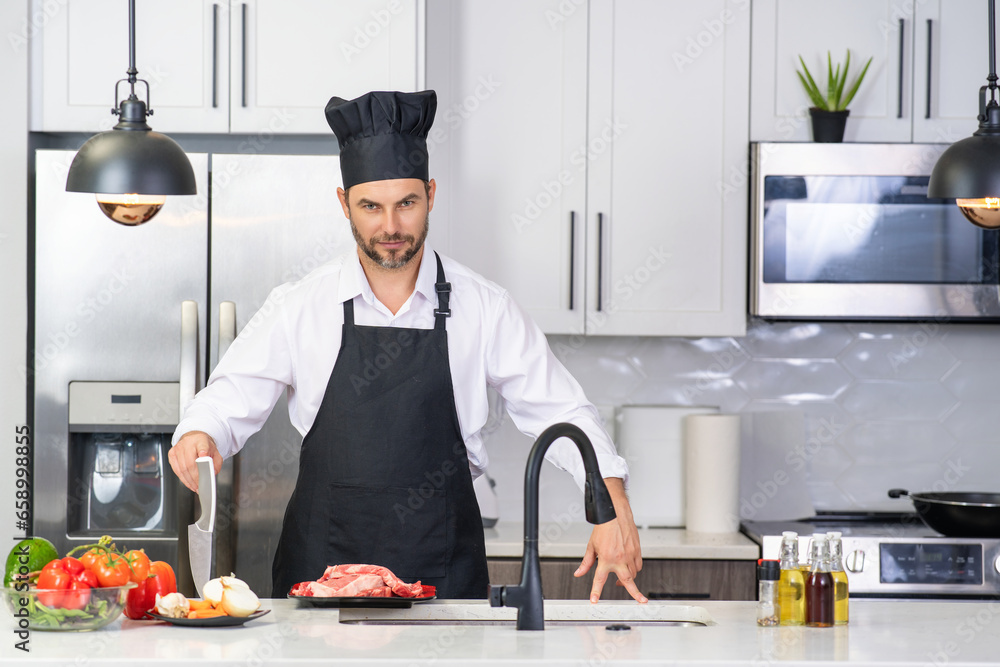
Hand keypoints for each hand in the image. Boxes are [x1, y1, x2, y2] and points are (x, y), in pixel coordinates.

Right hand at [168, 431, 222, 491]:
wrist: (194, 439)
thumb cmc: (205, 447)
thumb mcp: (215, 452)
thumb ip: (216, 463)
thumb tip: (212, 473)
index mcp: (201, 440)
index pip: (202, 446)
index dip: (203, 452)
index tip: (204, 456)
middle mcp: (188, 443)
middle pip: (190, 464)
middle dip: (196, 478)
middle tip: (201, 486)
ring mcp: (178, 448)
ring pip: (183, 469)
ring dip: (190, 481)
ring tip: (196, 487)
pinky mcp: (172, 454)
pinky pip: (177, 470)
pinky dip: (183, 479)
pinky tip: (189, 483)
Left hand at [574, 477, 646, 603]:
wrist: (615, 515)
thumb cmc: (603, 529)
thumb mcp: (591, 546)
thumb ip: (586, 562)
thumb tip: (579, 573)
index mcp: (606, 559)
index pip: (599, 579)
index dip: (596, 591)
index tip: (594, 601)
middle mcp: (619, 559)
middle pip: (628, 581)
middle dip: (635, 593)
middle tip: (641, 601)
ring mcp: (630, 555)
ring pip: (633, 574)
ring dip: (629, 579)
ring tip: (622, 580)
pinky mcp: (637, 550)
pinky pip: (638, 565)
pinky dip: (634, 569)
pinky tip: (629, 568)